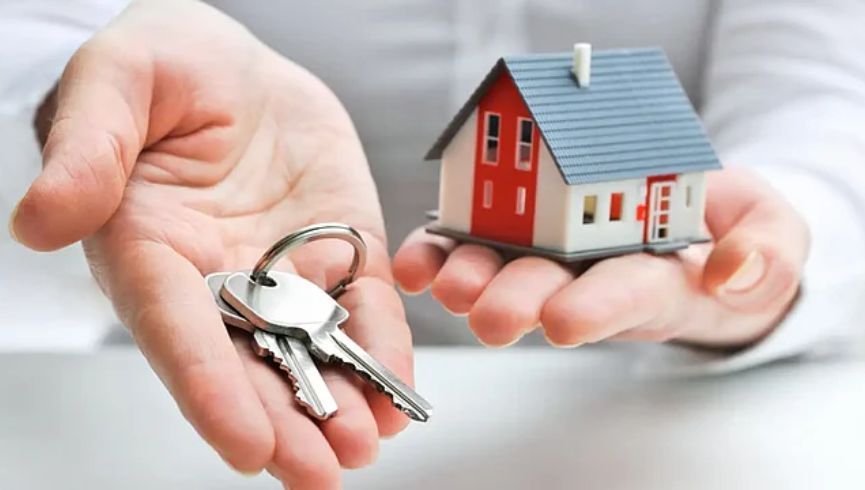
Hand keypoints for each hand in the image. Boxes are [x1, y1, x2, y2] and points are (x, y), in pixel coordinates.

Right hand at [9, 1, 413, 487]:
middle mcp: (217, 278)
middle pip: (247, 364)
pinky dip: (379, 350)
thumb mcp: (115, 83)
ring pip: (308, 351)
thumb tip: (41, 222)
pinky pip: (361, 308)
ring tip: (367, 446)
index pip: (178, 329)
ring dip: (338, 404)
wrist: (234, 64)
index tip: (245, 444)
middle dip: (283, 422)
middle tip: (320, 472)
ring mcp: (282, 272)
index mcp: (150, 248)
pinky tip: (396, 395)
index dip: (209, 387)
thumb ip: (86, 148)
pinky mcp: (336, 253)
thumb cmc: (164, 66)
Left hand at [394, 168, 808, 349]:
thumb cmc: (729, 230)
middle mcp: (595, 276)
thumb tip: (732, 270)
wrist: (693, 217)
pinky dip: (442, 252)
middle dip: (520, 304)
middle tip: (491, 316)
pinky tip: (418, 262)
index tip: (567, 321)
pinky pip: (474, 243)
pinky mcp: (520, 230)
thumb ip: (765, 251)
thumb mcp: (772, 235)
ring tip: (446, 284)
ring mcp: (554, 254)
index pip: (629, 296)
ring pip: (507, 272)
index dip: (598, 307)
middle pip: (554, 292)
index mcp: (656, 279)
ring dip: (472, 280)